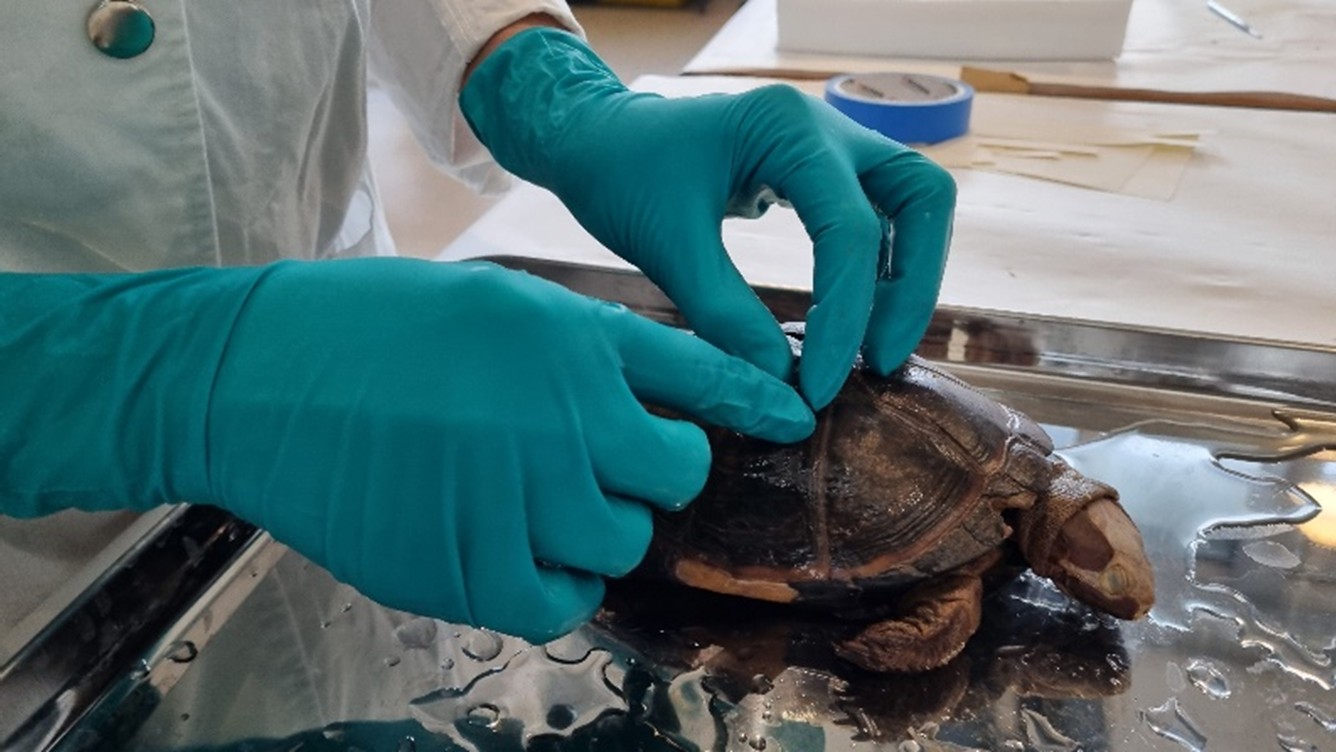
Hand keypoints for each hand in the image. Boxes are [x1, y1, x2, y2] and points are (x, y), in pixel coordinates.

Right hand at [1, 259, 811, 642]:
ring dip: (599, 529)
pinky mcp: (475, 571)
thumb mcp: (497, 300)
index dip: (754, 399)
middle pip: (676, 474)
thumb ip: (582, 347)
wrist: (260, 378)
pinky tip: (515, 552)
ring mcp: (526, 500)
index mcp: (574, 342)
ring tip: (536, 503)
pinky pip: (564, 603)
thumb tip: (648, 398)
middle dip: (649, 469)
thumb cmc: (375, 327)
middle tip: (597, 461)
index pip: (704, 376)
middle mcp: (568, 420)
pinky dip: (555, 586)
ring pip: (625, 543)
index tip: (789, 416)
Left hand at [461, 29, 955, 408]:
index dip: (846, 316)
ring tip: (872, 351)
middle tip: (880, 362)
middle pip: (922, 198)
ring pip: (914, 205)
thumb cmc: (619, 176)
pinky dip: (880, 269)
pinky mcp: (825, 169)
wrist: (595, 138)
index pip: (850, 230)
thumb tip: (782, 383)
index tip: (820, 386)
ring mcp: (831, 142)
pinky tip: (852, 322)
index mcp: (786, 128)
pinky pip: (882, 216)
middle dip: (911, 287)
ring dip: (906, 279)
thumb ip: (724, 312)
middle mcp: (824, 125)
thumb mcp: (665, 246)